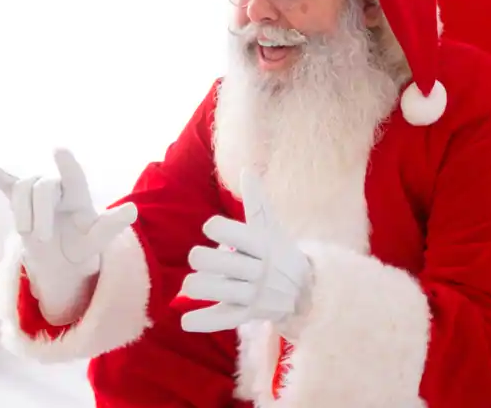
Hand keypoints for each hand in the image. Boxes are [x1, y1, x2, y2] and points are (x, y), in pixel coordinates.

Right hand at [0, 148, 137, 322]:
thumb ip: (111, 225)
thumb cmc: (82, 245)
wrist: (61, 258)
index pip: (73, 176)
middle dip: (40, 214)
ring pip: (22, 189)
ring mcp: (36, 192)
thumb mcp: (97, 240)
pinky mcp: (19, 201)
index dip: (66, 164)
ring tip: (28, 234)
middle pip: (43, 187)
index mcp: (78, 194)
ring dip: (23, 213)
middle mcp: (57, 187)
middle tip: (43, 240)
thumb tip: (132, 210)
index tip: (59, 150)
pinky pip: (7, 184)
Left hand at [179, 169, 312, 333]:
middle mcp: (260, 270)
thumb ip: (257, 201)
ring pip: (222, 291)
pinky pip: (225, 320)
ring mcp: (255, 294)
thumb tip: (247, 169)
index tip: (210, 227)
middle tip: (197, 258)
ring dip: (199, 287)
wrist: (306, 290)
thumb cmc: (279, 251)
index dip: (218, 228)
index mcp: (263, 244)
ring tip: (190, 284)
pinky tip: (185, 320)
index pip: (237, 233)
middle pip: (225, 263)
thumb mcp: (271, 226)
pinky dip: (204, 321)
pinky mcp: (248, 315)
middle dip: (203, 259)